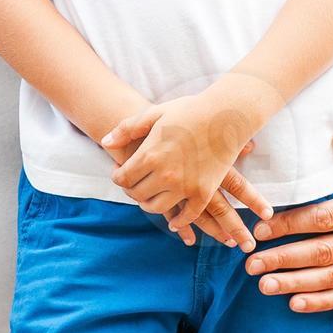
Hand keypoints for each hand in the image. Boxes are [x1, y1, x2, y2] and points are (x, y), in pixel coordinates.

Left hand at [100, 93, 273, 242]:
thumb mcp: (154, 113)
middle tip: (133, 184)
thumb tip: (105, 143)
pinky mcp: (204, 192)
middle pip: (137, 195)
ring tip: (149, 197)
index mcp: (150, 155)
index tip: (119, 173)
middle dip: (131, 190)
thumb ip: (126, 129)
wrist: (227, 116)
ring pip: (157, 208)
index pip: (122, 179)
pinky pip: (188, 216)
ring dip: (149, 205)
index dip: (117, 177)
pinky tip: (174, 221)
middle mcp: (165, 175)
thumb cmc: (189, 110)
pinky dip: (179, 221)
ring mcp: (185, 186)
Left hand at [242, 123, 332, 311]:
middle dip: (284, 259)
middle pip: (324, 253)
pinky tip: (294, 304)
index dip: (291, 225)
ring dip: (296, 284)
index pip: (325, 219)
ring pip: (332, 278)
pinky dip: (321, 302)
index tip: (260, 229)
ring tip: (264, 285)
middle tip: (251, 264)